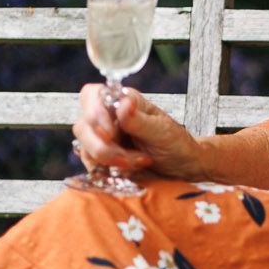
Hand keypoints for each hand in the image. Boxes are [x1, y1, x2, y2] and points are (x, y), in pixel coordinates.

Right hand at [73, 84, 199, 180]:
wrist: (184, 168)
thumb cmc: (176, 143)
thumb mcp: (162, 131)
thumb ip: (139, 119)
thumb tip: (123, 103)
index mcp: (123, 102)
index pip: (92, 96)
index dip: (95, 114)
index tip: (111, 134)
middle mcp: (108, 117)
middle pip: (84, 126)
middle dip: (105, 148)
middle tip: (130, 159)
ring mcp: (103, 138)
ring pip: (85, 148)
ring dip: (110, 161)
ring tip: (138, 164)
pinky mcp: (102, 158)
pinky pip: (91, 165)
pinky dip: (107, 172)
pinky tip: (128, 172)